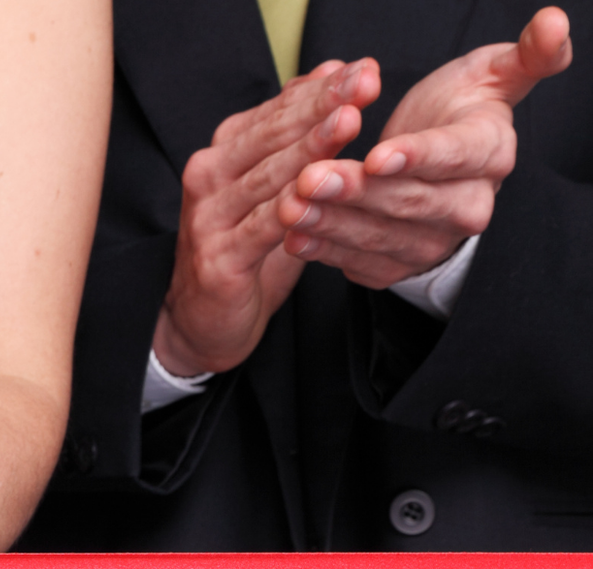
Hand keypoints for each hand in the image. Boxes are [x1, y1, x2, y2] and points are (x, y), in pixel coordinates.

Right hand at [154, 60, 380, 374]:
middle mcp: (208, 179)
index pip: (274, 112)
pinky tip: (320, 193)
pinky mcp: (219, 259)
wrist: (203, 319)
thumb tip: (329, 72)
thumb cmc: (244, 248)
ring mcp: (208, 219)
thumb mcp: (270, 187)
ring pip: (268, 177)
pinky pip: (261, 229)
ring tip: (349, 123)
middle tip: (363, 84)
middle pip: (270, 136)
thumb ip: (293, 135)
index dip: (318, 89)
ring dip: (310, 149)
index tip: (362, 70)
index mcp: (221, 155)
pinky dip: (291, 210)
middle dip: (320, 107)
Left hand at [279, 8, 571, 287]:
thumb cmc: (456, 114)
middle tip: (309, 178)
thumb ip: (524, 54)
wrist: (436, 170)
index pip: (454, 156)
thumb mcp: (491, 77)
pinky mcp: (397, 266)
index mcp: (490, 155)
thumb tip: (556, 21)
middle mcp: (468, 207)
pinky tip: (293, 236)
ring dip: (331, 223)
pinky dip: (324, 250)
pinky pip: (359, 263)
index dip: (416, 157)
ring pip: (379, 235)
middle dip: (356, 191)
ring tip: (290, 205)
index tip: (377, 155)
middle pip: (409, 201)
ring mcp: (432, 241)